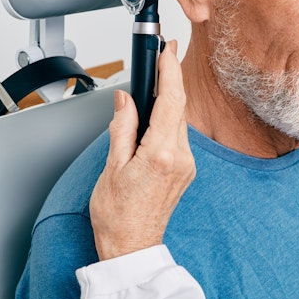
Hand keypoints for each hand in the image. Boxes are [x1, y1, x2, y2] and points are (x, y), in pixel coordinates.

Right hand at [89, 40, 194, 259]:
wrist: (131, 248)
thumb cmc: (117, 216)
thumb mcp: (112, 166)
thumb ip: (122, 127)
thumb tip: (126, 100)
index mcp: (161, 155)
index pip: (171, 101)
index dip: (170, 71)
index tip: (166, 50)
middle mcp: (181, 159)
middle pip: (178, 107)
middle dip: (170, 80)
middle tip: (160, 57)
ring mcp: (186, 166)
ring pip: (179, 121)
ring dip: (168, 101)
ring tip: (152, 86)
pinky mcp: (185, 171)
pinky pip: (178, 136)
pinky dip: (167, 120)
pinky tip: (154, 117)